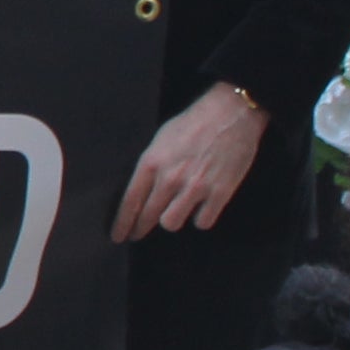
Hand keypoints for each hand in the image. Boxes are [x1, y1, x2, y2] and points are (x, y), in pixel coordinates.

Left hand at [115, 83, 267, 241]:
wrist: (231, 113)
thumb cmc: (194, 122)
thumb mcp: (161, 139)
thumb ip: (151, 165)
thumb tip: (142, 189)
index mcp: (152, 162)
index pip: (130, 201)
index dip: (123, 223)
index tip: (118, 236)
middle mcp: (170, 178)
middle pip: (148, 216)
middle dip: (140, 228)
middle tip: (138, 233)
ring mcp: (195, 187)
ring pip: (172, 223)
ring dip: (173, 219)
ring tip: (176, 210)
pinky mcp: (219, 193)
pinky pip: (203, 222)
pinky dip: (201, 218)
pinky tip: (201, 208)